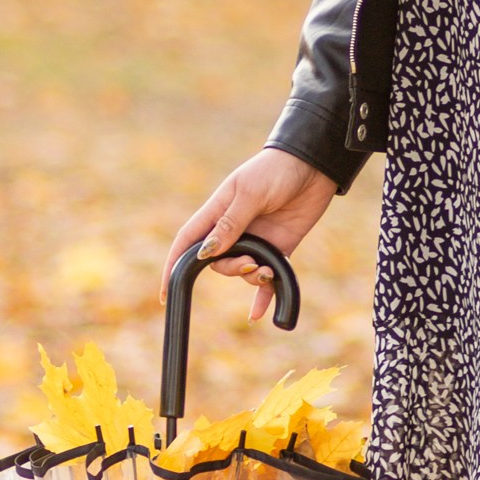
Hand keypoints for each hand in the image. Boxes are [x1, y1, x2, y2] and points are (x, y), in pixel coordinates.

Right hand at [165, 149, 335, 320]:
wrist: (314, 165)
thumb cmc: (276, 170)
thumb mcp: (250, 193)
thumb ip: (229, 223)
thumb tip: (205, 253)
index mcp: (218, 210)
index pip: (188, 241)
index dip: (174, 264)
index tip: (166, 290)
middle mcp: (234, 228)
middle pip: (217, 262)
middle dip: (231, 270)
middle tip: (250, 264)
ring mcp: (256, 239)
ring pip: (242, 271)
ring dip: (251, 277)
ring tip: (267, 271)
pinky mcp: (279, 246)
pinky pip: (267, 276)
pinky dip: (264, 296)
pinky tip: (259, 315)